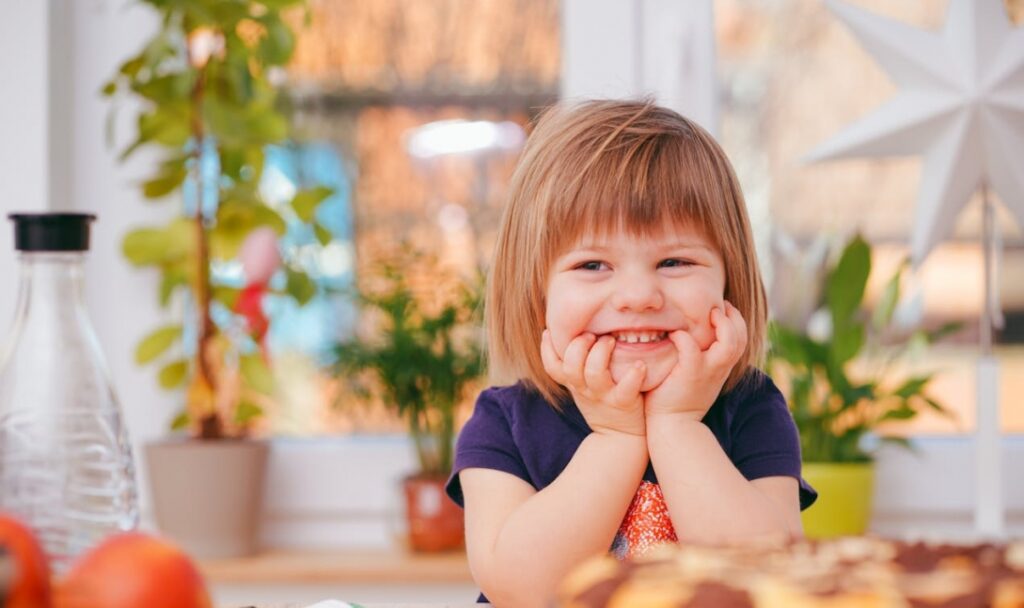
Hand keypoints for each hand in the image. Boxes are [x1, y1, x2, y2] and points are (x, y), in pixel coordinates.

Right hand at [540, 330, 646, 436]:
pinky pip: (626, 389)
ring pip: (594, 373)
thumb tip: (570, 332)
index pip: (551, 366)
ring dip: (601, 352)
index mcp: (573, 383)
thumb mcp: (582, 386)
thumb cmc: (602, 402)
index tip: (550, 331)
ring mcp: (603, 396)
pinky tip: (640, 365)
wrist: (620, 437)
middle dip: (578, 345)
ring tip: (611, 340)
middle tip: (592, 334)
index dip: (546, 348)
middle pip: (571, 366)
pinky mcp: (623, 403)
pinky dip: (633, 375)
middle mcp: (584, 389)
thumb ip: (576, 364)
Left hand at [643, 302, 747, 421]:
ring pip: (729, 343)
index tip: (723, 309)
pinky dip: (684, 338)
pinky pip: (691, 349)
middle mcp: (719, 368)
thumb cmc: (678, 399)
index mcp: (721, 367)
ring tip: (709, 314)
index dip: (736, 321)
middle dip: (734, 317)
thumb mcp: (696, 377)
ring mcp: (707, 372)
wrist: (673, 427)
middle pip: (741, 338)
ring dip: (722, 324)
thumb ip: (700, 359)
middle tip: (719, 306)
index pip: (740, 339)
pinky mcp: (690, 375)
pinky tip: (675, 334)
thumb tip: (691, 337)